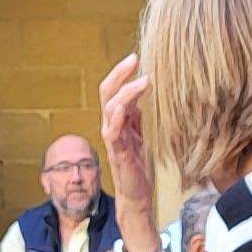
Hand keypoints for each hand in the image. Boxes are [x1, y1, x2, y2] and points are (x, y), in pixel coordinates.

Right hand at [96, 54, 157, 217]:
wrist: (137, 194)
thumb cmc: (139, 165)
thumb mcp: (141, 134)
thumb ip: (137, 116)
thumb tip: (142, 93)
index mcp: (118, 120)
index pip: (115, 89)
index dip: (123, 73)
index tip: (136, 57)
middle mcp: (111, 126)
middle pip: (107, 92)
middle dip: (119, 74)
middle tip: (133, 58)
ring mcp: (112, 138)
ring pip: (111, 108)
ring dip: (126, 92)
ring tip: (144, 80)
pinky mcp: (117, 152)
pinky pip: (113, 131)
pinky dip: (118, 116)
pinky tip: (127, 106)